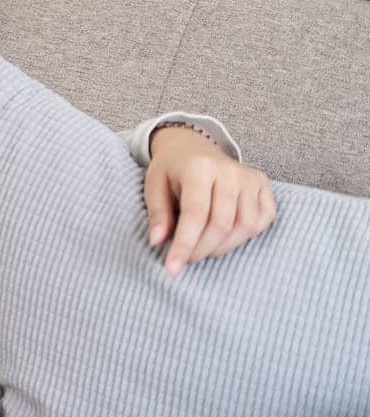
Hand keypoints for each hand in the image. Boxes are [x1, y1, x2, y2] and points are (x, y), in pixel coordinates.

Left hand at [145, 127, 277, 274]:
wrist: (191, 148)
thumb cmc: (170, 170)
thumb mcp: (153, 186)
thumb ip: (158, 214)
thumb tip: (158, 242)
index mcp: (199, 168)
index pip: (196, 214)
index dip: (185, 244)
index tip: (172, 268)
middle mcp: (230, 171)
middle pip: (222, 223)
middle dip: (201, 250)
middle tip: (185, 260)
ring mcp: (250, 178)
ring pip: (245, 226)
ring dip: (222, 247)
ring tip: (202, 249)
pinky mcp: (263, 185)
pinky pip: (262, 220)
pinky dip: (244, 236)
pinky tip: (224, 237)